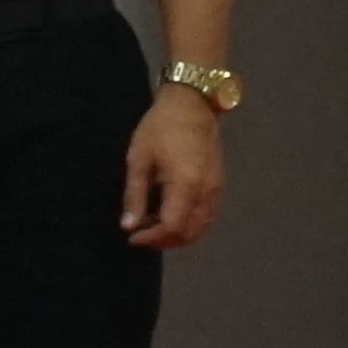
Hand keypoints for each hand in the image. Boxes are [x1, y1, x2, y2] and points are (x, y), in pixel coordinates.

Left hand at [124, 83, 227, 248]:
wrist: (192, 106)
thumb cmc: (160, 128)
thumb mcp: (138, 159)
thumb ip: (134, 195)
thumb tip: (128, 226)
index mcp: (185, 185)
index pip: (173, 227)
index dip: (152, 239)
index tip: (132, 237)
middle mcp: (206, 192)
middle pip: (190, 233)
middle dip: (164, 241)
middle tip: (140, 235)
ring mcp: (216, 190)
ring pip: (201, 228)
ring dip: (177, 235)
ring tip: (152, 227)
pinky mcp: (219, 186)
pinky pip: (207, 216)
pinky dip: (189, 225)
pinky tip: (169, 216)